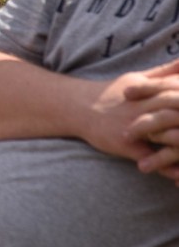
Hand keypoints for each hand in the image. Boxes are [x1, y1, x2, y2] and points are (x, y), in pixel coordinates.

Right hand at [122, 64, 178, 183]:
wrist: (78, 108)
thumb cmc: (111, 94)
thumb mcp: (136, 79)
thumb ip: (164, 72)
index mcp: (148, 91)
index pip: (177, 91)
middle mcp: (141, 108)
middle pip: (175, 112)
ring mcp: (134, 127)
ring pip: (166, 136)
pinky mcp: (126, 145)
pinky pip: (149, 158)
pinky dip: (166, 166)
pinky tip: (178, 173)